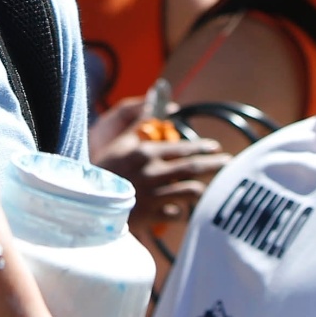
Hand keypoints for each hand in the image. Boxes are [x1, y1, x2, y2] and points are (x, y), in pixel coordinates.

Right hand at [90, 99, 230, 226]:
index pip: (183, 148)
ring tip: (209, 187)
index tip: (216, 147)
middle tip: (229, 163)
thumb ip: (141, 123)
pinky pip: (176, 213)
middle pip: (193, 168)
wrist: (86, 201)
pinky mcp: (150, 216)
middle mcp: (153, 172)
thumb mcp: (120, 142)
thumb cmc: (103, 167)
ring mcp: (153, 195)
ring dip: (201, 189)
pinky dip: (181, 211)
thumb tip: (157, 100)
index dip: (203, 147)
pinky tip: (183, 209)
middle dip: (214, 165)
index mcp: (146, 153)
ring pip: (189, 191)